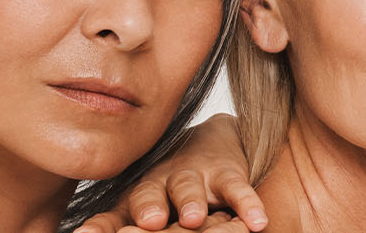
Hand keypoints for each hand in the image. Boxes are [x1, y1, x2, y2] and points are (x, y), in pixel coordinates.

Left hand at [75, 114, 265, 231]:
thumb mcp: (137, 205)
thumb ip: (109, 224)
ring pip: (190, 187)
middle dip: (150, 206)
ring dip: (190, 201)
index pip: (121, 211)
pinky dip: (248, 204)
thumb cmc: (166, 188)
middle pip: (152, 194)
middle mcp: (163, 183)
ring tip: (191, 218)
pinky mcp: (228, 175)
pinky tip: (257, 222)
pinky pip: (238, 189)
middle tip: (148, 221)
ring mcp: (196, 176)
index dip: (109, 224)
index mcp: (139, 194)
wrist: (210, 141)